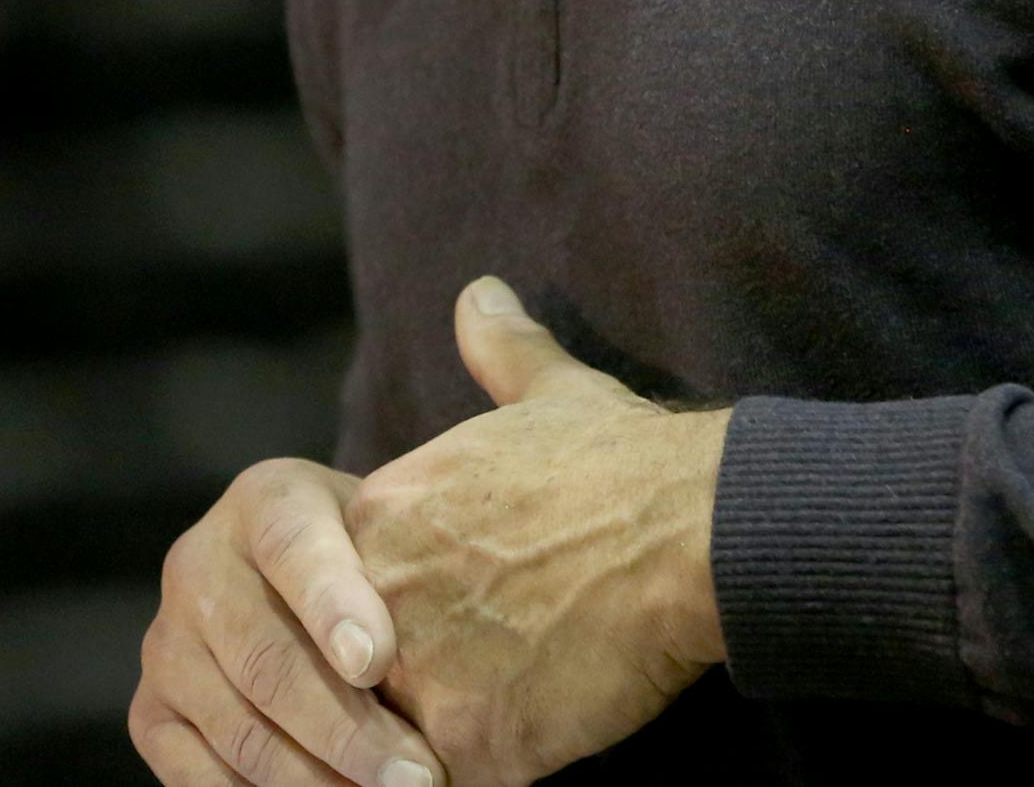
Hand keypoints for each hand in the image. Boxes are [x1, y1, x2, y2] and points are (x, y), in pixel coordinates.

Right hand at [130, 455, 449, 786]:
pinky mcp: (150, 712)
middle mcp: (197, 564)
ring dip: (316, 781)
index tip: (375, 662)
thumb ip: (397, 569)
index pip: (294, 548)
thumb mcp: (380, 528)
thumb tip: (450, 654)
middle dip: (347, 731)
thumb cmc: (361, 549)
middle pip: (267, 660)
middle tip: (415, 777)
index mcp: (264, 500)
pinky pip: (199, 778)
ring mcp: (166, 643)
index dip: (333, 606)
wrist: (288, 560)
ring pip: (240, 730)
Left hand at [345, 278, 731, 786]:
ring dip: (419, 743)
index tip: (444, 617)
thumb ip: (500, 351)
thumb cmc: (624, 459)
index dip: (392, 615)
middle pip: (349, 671)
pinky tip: (520, 748)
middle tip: (460, 680)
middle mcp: (380, 594)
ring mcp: (422, 676)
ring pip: (386, 740)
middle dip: (392, 686)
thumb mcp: (550, 388)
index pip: (339, 595)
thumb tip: (480, 294)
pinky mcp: (473, 747)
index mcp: (382, 514)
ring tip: (478, 723)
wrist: (694, 528)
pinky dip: (474, 778)